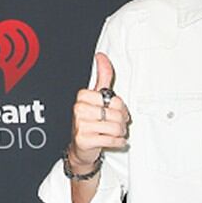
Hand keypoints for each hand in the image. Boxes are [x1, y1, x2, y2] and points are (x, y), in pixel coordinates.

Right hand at [69, 53, 129, 171]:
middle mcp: (79, 109)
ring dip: (120, 133)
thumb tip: (101, 56)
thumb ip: (103, 76)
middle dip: (122, 122)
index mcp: (83, 96)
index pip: (116, 100)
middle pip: (117, 114)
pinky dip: (118, 142)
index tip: (115, 111)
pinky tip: (114, 141)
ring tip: (114, 133)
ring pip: (115, 127)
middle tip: (116, 124)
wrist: (81, 146)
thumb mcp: (98, 97)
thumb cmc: (91, 121)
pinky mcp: (83, 139)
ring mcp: (80, 124)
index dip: (121, 108)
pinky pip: (112, 139)